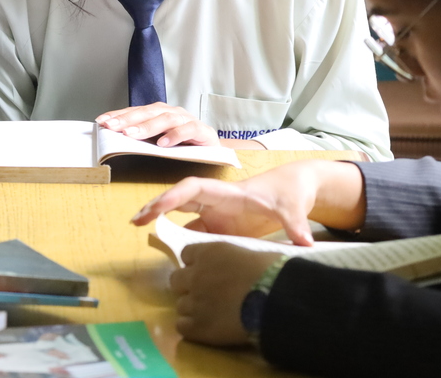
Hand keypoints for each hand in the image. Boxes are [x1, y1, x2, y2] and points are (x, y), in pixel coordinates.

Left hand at [97, 103, 219, 147]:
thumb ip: (139, 138)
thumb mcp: (157, 141)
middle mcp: (172, 112)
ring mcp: (187, 119)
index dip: (118, 115)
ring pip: (166, 119)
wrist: (213, 151)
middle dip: (128, 119)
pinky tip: (163, 143)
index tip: (101, 121)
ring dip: (148, 127)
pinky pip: (188, 130)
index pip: (135, 111)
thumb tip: (112, 139)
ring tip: (132, 135)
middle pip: (147, 112)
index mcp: (158, 113)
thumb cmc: (182, 146)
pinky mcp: (203, 131)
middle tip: (113, 127)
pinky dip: (175, 136)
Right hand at [131, 159, 365, 244]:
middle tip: (135, 221)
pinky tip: (167, 251)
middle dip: (156, 206)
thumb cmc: (288, 193)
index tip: (156, 207)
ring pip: (182, 217)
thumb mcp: (292, 208)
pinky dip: (180, 240)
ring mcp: (216, 215)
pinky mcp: (220, 228)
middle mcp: (216, 202)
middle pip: (178, 199)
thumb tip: (305, 243)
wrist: (292, 190)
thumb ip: (295, 225)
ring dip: (162, 222)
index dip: (173, 197)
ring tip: (140, 230)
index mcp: (226, 193)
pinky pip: (195, 233)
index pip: (193, 189)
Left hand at [170, 244, 283, 345]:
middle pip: (176, 280)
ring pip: (180, 305)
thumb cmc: (274, 272)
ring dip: (192, 309)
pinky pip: (182, 327)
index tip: (207, 271)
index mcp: (208, 253)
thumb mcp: (252, 255)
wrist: (277, 301)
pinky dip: (192, 328)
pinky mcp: (197, 327)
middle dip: (188, 286)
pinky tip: (207, 329)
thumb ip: (235, 260)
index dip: (196, 264)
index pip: (186, 254)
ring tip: (211, 315)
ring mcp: (194, 302)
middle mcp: (194, 275)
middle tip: (206, 294)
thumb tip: (241, 267)